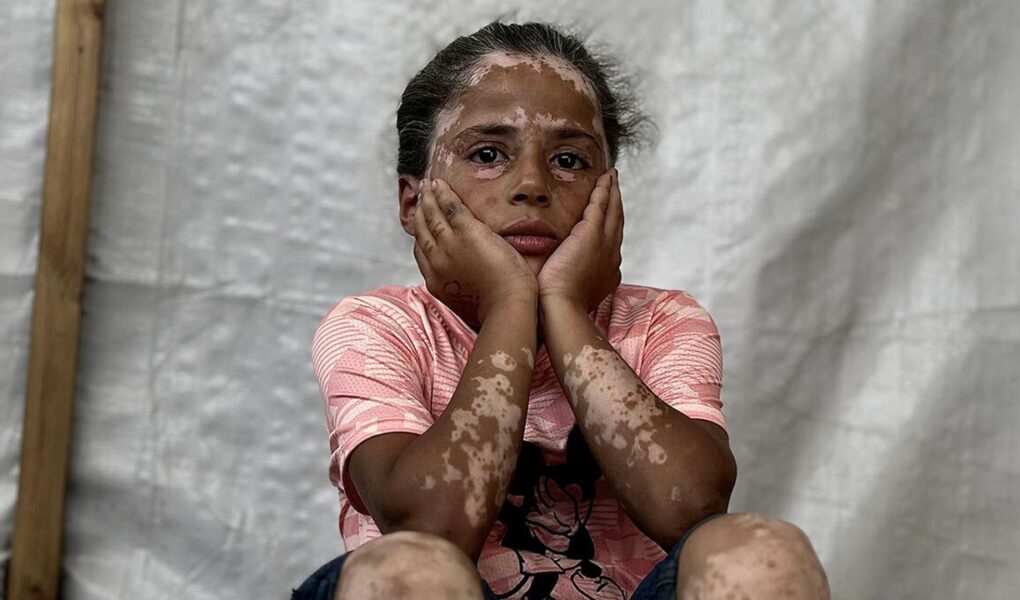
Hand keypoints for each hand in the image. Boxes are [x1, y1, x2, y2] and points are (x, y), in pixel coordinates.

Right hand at [413, 178, 537, 327]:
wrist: (507, 307)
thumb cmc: (496, 310)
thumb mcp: (467, 302)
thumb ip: (461, 287)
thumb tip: (465, 284)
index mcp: (437, 281)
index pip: (422, 252)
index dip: (420, 233)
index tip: (421, 222)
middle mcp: (437, 261)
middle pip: (422, 230)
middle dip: (420, 211)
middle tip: (420, 196)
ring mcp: (450, 245)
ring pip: (433, 215)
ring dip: (429, 198)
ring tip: (427, 186)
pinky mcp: (468, 232)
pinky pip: (451, 206)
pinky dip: (443, 193)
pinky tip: (440, 184)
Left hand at [537, 169, 622, 312]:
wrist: (560, 308)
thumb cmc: (556, 307)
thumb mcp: (570, 292)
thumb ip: (567, 280)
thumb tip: (555, 278)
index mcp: (607, 270)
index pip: (611, 241)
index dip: (611, 225)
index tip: (610, 215)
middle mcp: (612, 255)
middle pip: (618, 222)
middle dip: (617, 204)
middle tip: (616, 187)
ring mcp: (604, 243)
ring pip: (613, 210)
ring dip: (613, 192)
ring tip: (612, 178)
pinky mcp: (591, 233)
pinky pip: (601, 204)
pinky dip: (604, 190)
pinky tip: (604, 178)